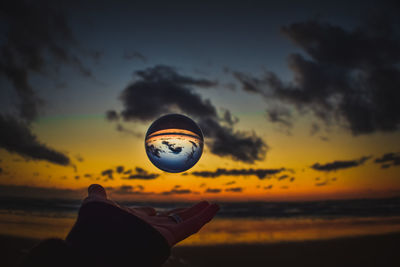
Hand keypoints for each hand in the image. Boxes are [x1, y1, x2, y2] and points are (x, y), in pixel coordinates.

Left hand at [84, 184, 218, 245]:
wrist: (102, 243)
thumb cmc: (97, 226)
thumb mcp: (96, 207)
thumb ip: (98, 198)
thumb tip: (95, 187)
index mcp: (133, 222)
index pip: (145, 215)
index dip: (146, 212)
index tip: (148, 210)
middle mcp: (149, 228)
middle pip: (171, 219)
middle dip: (183, 212)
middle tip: (196, 205)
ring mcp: (161, 233)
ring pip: (184, 221)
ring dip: (199, 212)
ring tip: (211, 204)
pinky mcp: (169, 237)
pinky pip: (190, 226)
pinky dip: (203, 216)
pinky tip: (214, 207)